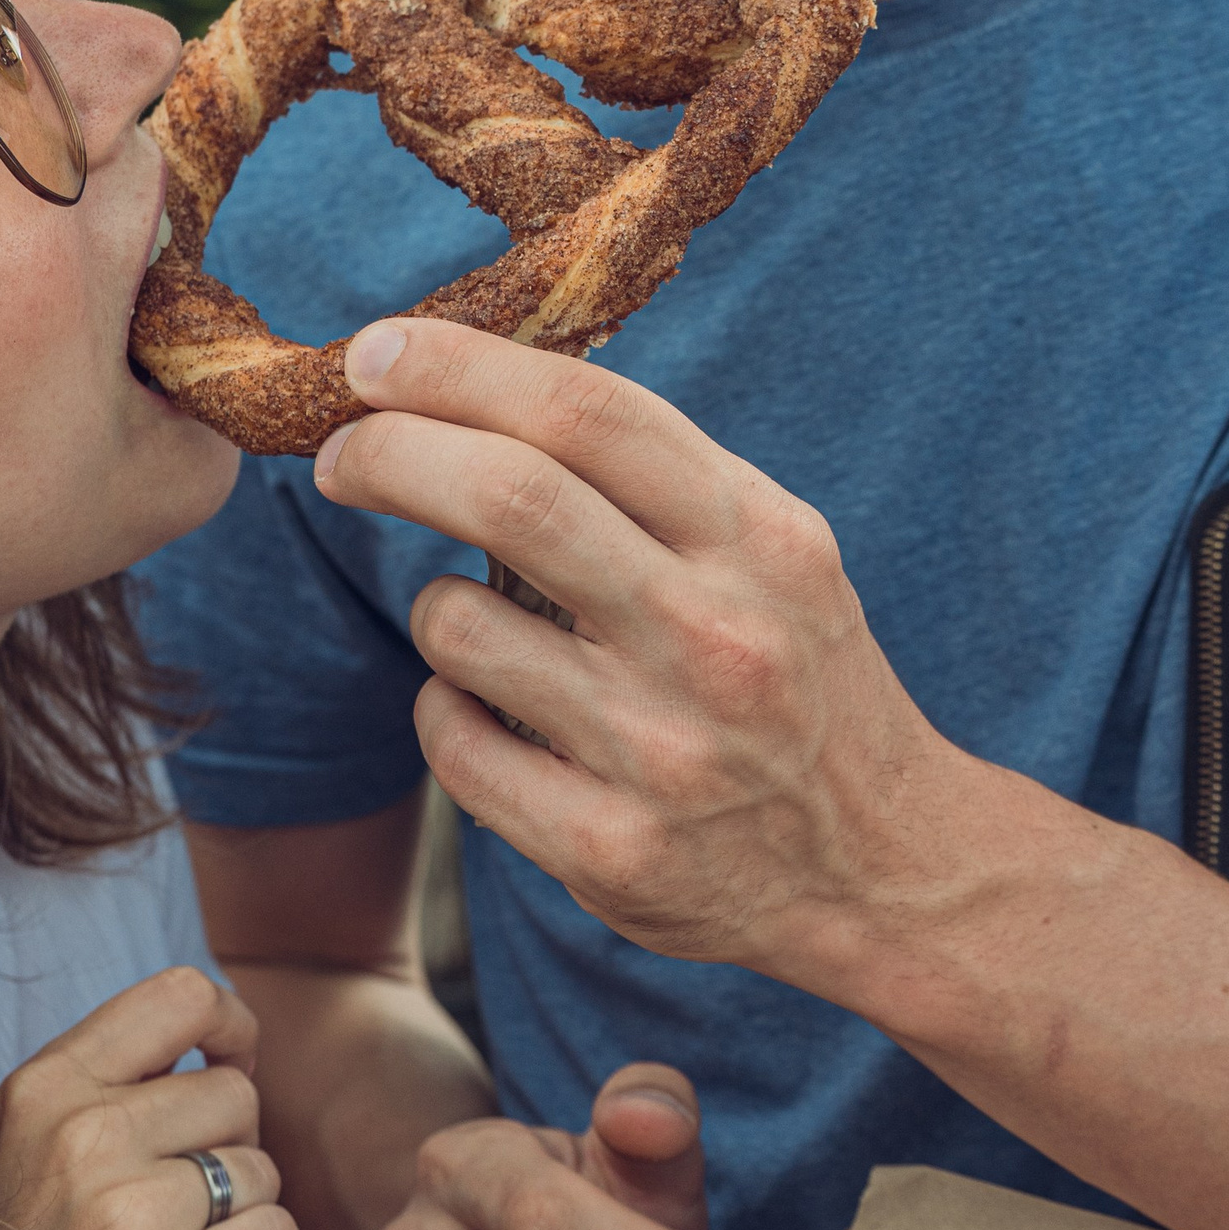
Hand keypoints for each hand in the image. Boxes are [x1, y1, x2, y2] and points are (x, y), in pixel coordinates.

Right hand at [0, 967, 299, 1229]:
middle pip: (235, 1092)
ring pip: (262, 1169)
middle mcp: (80, 1137)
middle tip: (174, 1211)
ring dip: (247, 1214)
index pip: (181, 995)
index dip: (228, 1025)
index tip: (228, 1065)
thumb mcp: (41, 1149)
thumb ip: (122, 1081)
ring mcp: (124, 1215)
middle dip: (228, 1146)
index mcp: (45, 1088)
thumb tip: (232, 1036)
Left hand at [313, 318, 997, 992]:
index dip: (459, 368)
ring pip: (460, 625)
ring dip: (436, 607)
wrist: (887, 874)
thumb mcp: (778, 556)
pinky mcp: (607, 851)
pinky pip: (453, 743)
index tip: (374, 356)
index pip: (590, 414)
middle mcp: (717, 639)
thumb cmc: (801, 681)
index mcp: (761, 541)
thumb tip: (481, 382)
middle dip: (393, 454)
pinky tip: (495, 714)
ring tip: (478, 623)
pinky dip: (446, 710)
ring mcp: (661, 753)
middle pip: (511, 498)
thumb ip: (657, 477)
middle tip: (340, 453)